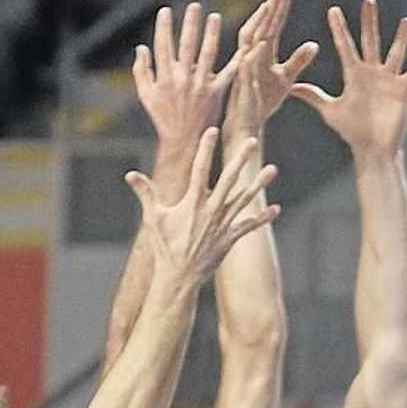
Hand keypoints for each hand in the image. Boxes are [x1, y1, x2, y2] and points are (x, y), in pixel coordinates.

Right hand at [125, 128, 278, 284]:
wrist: (179, 277)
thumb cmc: (164, 247)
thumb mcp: (153, 218)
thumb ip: (145, 193)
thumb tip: (131, 175)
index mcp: (192, 203)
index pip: (199, 169)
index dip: (205, 149)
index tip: (212, 130)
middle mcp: (211, 211)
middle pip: (229, 180)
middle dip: (240, 159)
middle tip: (251, 142)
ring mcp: (223, 224)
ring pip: (244, 199)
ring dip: (258, 184)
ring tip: (272, 169)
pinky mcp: (230, 238)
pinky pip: (249, 226)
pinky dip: (262, 218)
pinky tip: (275, 209)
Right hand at [135, 2, 236, 143]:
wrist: (183, 141)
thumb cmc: (163, 117)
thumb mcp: (146, 95)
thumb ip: (141, 70)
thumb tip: (141, 47)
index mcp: (165, 77)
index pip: (163, 46)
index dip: (163, 27)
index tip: (165, 10)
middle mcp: (184, 78)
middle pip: (187, 45)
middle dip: (190, 24)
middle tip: (194, 6)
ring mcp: (201, 84)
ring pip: (207, 54)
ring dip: (211, 33)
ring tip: (215, 16)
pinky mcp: (216, 92)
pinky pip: (227, 74)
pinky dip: (236, 61)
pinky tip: (243, 46)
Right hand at [222, 0, 318, 138]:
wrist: (248, 122)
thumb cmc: (264, 100)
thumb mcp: (286, 78)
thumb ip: (298, 60)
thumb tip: (314, 44)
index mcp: (264, 50)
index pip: (275, 21)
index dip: (282, 3)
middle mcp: (253, 53)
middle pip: (264, 22)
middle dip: (274, 3)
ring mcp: (246, 65)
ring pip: (252, 37)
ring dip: (261, 21)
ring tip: (271, 4)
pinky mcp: (244, 82)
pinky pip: (247, 64)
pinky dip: (254, 52)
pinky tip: (263, 40)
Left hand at [292, 0, 406, 156]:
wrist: (372, 148)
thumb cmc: (352, 129)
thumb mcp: (330, 110)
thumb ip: (313, 96)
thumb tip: (291, 87)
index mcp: (353, 74)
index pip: (345, 46)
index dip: (339, 29)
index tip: (333, 10)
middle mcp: (372, 73)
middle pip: (370, 42)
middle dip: (368, 23)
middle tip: (368, 2)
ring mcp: (389, 80)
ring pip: (395, 54)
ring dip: (400, 38)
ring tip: (406, 21)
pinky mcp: (403, 92)